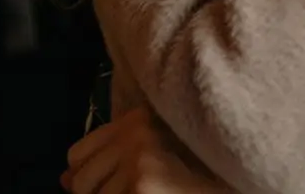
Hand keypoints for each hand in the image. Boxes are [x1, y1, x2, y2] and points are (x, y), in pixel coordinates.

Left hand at [61, 106, 231, 193]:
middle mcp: (136, 131)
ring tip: (153, 190)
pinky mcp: (142, 185)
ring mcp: (138, 158)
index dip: (87, 177)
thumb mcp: (155, 154)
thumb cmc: (205, 169)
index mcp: (140, 117)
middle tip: (136, 190)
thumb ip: (112, 159)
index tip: (109, 186)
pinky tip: (157, 191)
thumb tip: (64, 179)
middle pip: (80, 179)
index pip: (78, 153)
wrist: (240, 177)